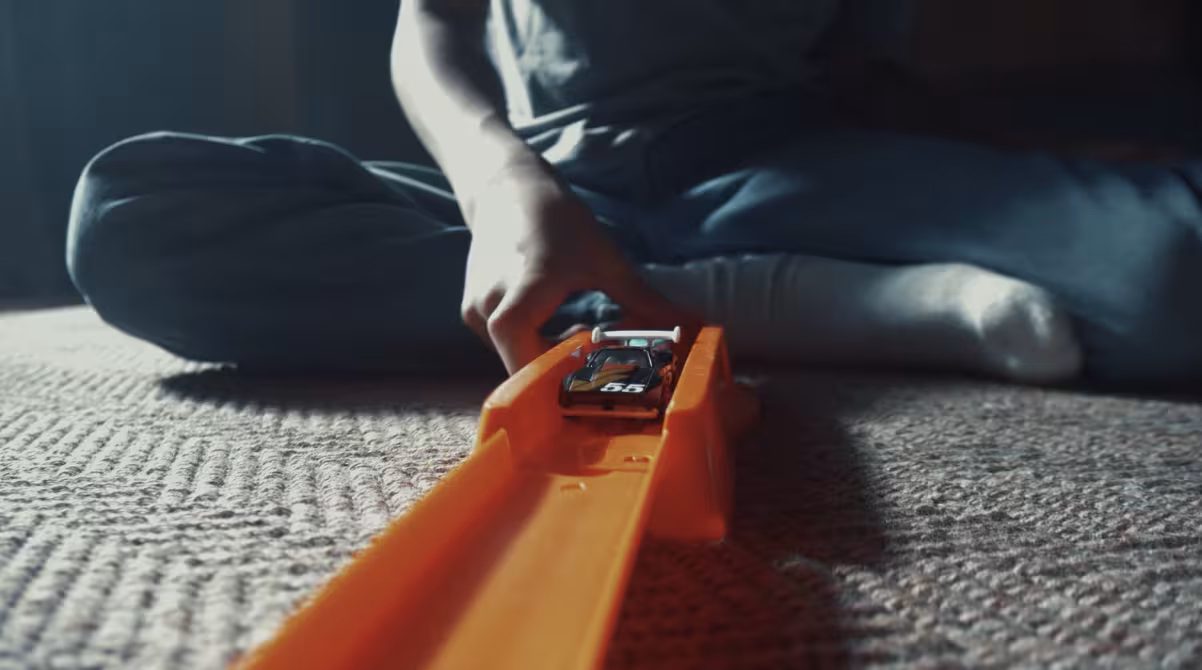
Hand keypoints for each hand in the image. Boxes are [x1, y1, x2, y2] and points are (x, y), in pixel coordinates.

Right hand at [460, 164, 697, 374]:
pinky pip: (504, 345)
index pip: (522, 358)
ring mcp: (475, 312)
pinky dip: (532, 346)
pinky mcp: (471, 313)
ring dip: (547, 359)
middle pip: (522, 365)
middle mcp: (489, 306)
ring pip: (513, 357)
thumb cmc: (558, 219)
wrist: (506, 190)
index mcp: (524, 292)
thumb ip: (643, 299)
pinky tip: (559, 330)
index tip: (590, 391)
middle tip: (600, 374)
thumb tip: (690, 325)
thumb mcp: (605, 259)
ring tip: (582, 344)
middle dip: (560, 376)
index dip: (552, 383)